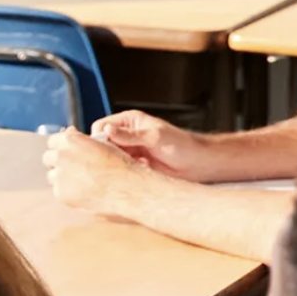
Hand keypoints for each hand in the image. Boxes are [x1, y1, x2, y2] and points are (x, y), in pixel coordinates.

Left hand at [45, 131, 150, 224]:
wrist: (129, 188)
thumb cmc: (120, 165)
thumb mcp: (102, 143)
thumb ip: (80, 139)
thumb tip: (68, 132)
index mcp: (70, 141)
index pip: (53, 141)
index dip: (61, 148)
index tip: (67, 153)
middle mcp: (61, 156)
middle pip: (48, 158)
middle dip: (59, 162)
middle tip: (74, 169)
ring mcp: (60, 176)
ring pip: (53, 176)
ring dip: (62, 178)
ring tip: (82, 182)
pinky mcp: (61, 194)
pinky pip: (59, 191)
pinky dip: (68, 192)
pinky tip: (84, 192)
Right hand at [89, 110, 213, 177]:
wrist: (198, 163)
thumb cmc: (181, 145)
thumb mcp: (154, 137)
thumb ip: (130, 135)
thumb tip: (107, 130)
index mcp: (130, 121)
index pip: (102, 126)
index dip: (98, 138)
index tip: (101, 150)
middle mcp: (128, 134)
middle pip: (104, 143)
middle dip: (104, 153)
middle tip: (110, 162)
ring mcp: (132, 150)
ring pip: (111, 157)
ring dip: (115, 164)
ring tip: (124, 169)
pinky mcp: (137, 164)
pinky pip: (121, 168)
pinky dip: (124, 172)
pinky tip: (134, 174)